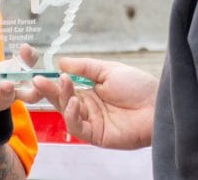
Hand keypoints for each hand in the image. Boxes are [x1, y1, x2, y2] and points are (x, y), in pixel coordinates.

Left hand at [0, 45, 36, 117]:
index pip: (30, 96)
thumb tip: (26, 47)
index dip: (37, 92)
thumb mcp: (13, 67)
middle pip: (5, 99)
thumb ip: (24, 58)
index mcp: (15, 92)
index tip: (38, 83)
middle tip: (7, 84)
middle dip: (6, 92)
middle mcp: (0, 100)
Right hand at [22, 57, 156, 149]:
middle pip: (62, 100)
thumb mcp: (107, 70)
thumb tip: (60, 62)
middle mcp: (88, 108)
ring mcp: (91, 122)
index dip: (52, 82)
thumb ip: (83, 67)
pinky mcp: (96, 135)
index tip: (39, 73)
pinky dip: (71, 115)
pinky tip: (74, 102)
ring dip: (61, 98)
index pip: (65, 88)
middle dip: (50, 90)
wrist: (158, 103)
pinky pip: (77, 127)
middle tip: (38, 79)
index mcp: (89, 92)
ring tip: (63, 84)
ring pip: (66, 113)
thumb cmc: (137, 86)